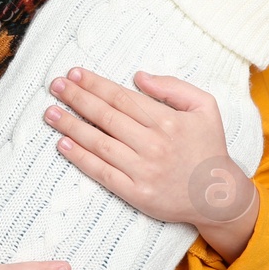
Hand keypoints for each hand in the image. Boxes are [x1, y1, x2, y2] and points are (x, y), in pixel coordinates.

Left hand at [42, 67, 259, 249]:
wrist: (218, 196)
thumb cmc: (209, 147)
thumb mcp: (205, 107)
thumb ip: (173, 87)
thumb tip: (138, 77)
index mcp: (168, 120)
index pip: (122, 97)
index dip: (95, 84)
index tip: (75, 73)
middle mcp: (153, 144)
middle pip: (106, 116)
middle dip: (76, 98)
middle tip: (55, 86)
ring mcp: (143, 170)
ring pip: (99, 142)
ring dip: (70, 125)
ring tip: (50, 112)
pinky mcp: (135, 193)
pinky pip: (101, 172)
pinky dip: (79, 157)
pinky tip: (62, 144)